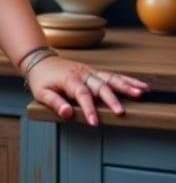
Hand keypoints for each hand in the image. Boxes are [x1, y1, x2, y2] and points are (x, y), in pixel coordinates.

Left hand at [26, 56, 150, 125]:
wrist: (40, 60)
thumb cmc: (41, 79)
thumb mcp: (42, 92)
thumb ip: (55, 103)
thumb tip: (68, 114)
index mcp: (69, 80)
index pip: (81, 95)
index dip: (88, 109)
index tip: (94, 122)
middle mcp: (83, 74)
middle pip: (99, 86)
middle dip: (111, 99)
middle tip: (121, 112)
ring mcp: (91, 72)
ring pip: (111, 79)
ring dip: (126, 86)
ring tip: (141, 93)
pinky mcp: (96, 73)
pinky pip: (114, 76)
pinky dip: (128, 80)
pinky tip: (141, 86)